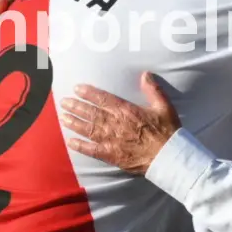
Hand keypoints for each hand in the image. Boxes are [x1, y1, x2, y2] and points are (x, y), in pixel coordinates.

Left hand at [59, 72, 180, 174]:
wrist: (168, 157)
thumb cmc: (167, 131)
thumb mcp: (164, 106)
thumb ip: (153, 90)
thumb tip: (145, 74)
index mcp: (126, 111)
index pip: (103, 99)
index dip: (89, 93)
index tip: (77, 88)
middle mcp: (115, 124)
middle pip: (91, 113)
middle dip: (76, 106)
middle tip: (64, 102)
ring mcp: (111, 140)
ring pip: (88, 129)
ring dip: (74, 123)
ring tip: (63, 117)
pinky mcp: (111, 155)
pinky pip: (91, 150)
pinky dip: (80, 146)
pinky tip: (70, 142)